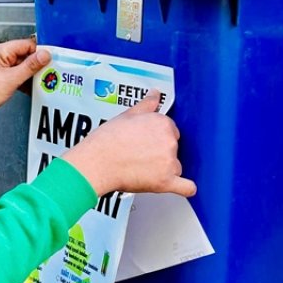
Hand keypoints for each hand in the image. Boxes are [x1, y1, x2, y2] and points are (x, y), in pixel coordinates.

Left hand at [0, 38, 50, 136]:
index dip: (39, 52)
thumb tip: (44, 55)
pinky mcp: (0, 78)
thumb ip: (30, 66)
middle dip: (36, 65)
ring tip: (39, 82)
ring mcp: (0, 68)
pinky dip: (24, 81)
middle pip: (25, 55)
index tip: (49, 59)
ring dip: (30, 75)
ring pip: (22, 67)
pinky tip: (29, 88)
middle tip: (46, 72)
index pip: (26, 44)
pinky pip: (17, 76)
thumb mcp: (12, 79)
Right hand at [62, 90, 195, 196]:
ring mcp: (169, 162)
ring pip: (176, 166)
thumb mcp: (127, 115)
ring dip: (164, 169)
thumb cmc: (106, 141)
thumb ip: (146, 104)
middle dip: (160, 152)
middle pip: (173, 148)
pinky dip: (185, 188)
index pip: (170, 130)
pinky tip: (180, 186)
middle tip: (140, 155)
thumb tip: (155, 94)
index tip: (146, 142)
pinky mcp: (166, 181)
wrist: (96, 163)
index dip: (156, 137)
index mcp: (162, 123)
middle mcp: (169, 141)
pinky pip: (186, 187)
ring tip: (143, 170)